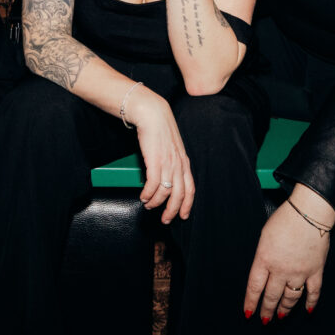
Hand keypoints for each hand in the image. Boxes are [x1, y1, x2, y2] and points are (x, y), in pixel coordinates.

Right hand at [128, 87, 194, 223]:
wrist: (152, 114)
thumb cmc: (159, 129)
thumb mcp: (171, 147)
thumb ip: (172, 162)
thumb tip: (166, 177)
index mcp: (184, 162)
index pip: (190, 188)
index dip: (187, 204)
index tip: (182, 215)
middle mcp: (179, 165)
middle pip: (179, 195)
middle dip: (172, 210)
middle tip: (165, 220)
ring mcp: (168, 164)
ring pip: (165, 192)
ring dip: (156, 203)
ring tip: (148, 205)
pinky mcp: (155, 162)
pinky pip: (153, 185)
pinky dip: (148, 194)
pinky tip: (143, 196)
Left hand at [244, 194, 333, 322]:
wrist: (309, 212)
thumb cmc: (285, 219)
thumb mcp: (264, 236)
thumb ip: (262, 255)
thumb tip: (263, 269)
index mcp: (264, 259)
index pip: (255, 287)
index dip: (251, 302)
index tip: (248, 313)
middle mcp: (281, 269)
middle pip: (272, 295)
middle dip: (267, 309)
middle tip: (265, 319)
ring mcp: (299, 272)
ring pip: (291, 298)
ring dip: (285, 308)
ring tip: (281, 314)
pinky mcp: (316, 271)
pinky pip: (313, 292)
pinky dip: (311, 302)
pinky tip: (307, 309)